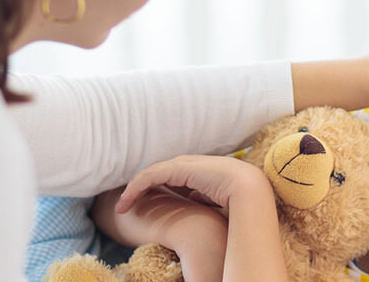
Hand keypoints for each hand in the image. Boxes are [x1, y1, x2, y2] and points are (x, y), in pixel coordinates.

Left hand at [116, 155, 271, 214]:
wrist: (247, 187)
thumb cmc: (236, 195)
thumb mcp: (215, 196)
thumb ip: (203, 195)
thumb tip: (193, 198)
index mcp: (196, 169)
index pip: (168, 175)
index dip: (152, 187)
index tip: (142, 203)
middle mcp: (187, 163)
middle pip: (155, 173)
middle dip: (139, 188)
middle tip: (125, 203)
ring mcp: (181, 164)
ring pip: (149, 175)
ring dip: (133, 190)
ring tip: (122, 206)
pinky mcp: (176, 169)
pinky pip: (148, 178)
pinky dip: (135, 189)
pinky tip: (126, 202)